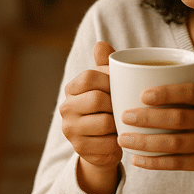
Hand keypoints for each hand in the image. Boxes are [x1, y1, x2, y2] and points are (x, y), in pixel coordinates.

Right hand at [59, 41, 121, 193]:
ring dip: (120, 124)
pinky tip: (121, 140)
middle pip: (97, 99)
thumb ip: (106, 65)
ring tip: (125, 124)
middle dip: (116, 104)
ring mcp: (70, 130)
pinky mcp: (80, 150)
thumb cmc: (109, 109)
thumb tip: (101, 44)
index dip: (110, 80)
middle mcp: (66, 109)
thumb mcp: (109, 85)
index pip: (89, 77)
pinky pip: (108, 144)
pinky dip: (120, 142)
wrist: (103, 145)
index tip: (123, 86)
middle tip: (127, 108)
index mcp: (72, 89)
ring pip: (105, 122)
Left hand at [117, 74, 193, 190]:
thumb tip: (161, 59)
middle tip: (124, 116)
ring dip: (145, 142)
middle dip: (147, 118)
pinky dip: (155, 162)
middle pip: (178, 119)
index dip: (166, 93)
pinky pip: (178, 164)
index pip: (190, 92)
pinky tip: (137, 159)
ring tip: (123, 139)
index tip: (142, 94)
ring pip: (174, 144)